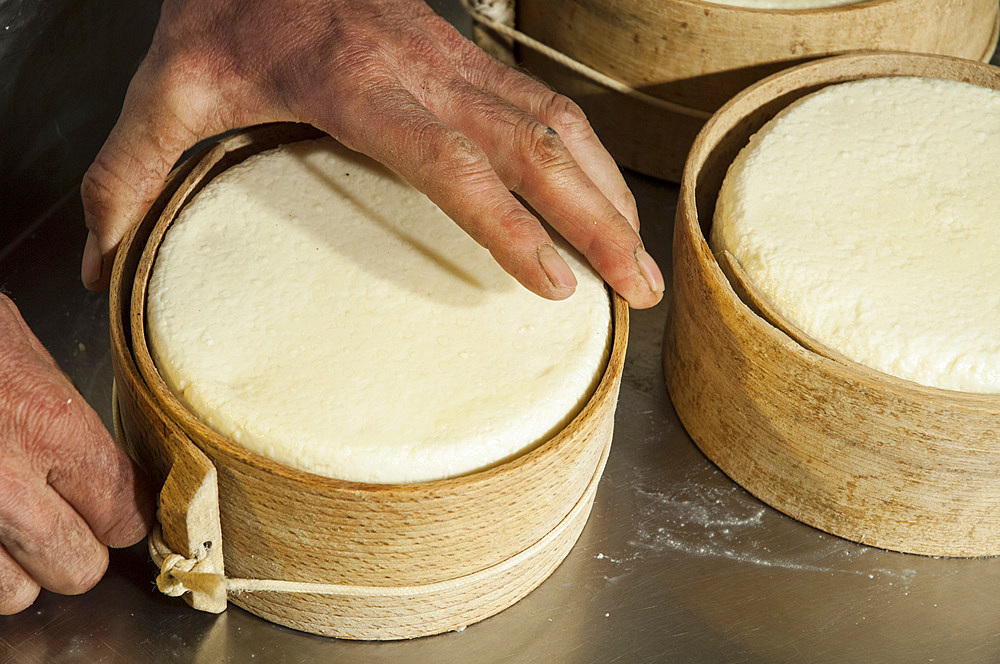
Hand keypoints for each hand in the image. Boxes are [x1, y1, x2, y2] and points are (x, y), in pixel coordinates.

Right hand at [0, 295, 152, 613]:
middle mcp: (5, 485)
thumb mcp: (19, 343)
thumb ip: (61, 404)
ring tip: (5, 527)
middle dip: (73, 547)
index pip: (124, 513)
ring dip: (15, 569)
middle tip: (57, 518)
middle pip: (78, 568)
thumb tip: (91, 442)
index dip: (121, 513)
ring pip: (15, 595)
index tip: (113, 505)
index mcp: (49, 426)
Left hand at [81, 0, 663, 306]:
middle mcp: (428, 74)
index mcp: (361, 87)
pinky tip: (604, 201)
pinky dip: (589, 162)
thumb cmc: (225, 12)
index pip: (454, 163)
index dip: (508, 222)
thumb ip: (130, 174)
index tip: (555, 283)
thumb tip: (97, 265)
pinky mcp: (467, 63)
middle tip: (638, 289)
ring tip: (640, 261)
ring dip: (608, 194)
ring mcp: (457, 65)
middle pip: (536, 148)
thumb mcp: (167, 88)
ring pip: (558, 127)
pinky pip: (547, 112)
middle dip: (598, 221)